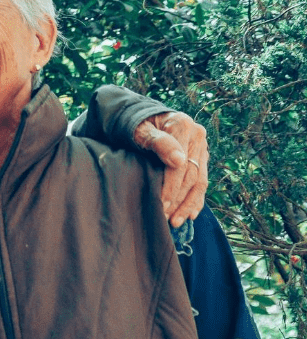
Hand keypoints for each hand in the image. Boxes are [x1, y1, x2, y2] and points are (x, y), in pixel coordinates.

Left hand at [134, 111, 208, 227]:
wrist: (143, 117)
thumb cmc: (136, 124)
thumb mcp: (140, 130)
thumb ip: (157, 142)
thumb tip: (178, 160)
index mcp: (183, 125)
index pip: (180, 164)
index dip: (171, 187)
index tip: (161, 205)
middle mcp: (197, 135)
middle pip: (191, 175)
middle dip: (179, 200)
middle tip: (166, 218)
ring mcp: (201, 146)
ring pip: (199, 181)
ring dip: (188, 204)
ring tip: (176, 221)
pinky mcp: (200, 156)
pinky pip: (202, 181)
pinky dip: (196, 199)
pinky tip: (190, 215)